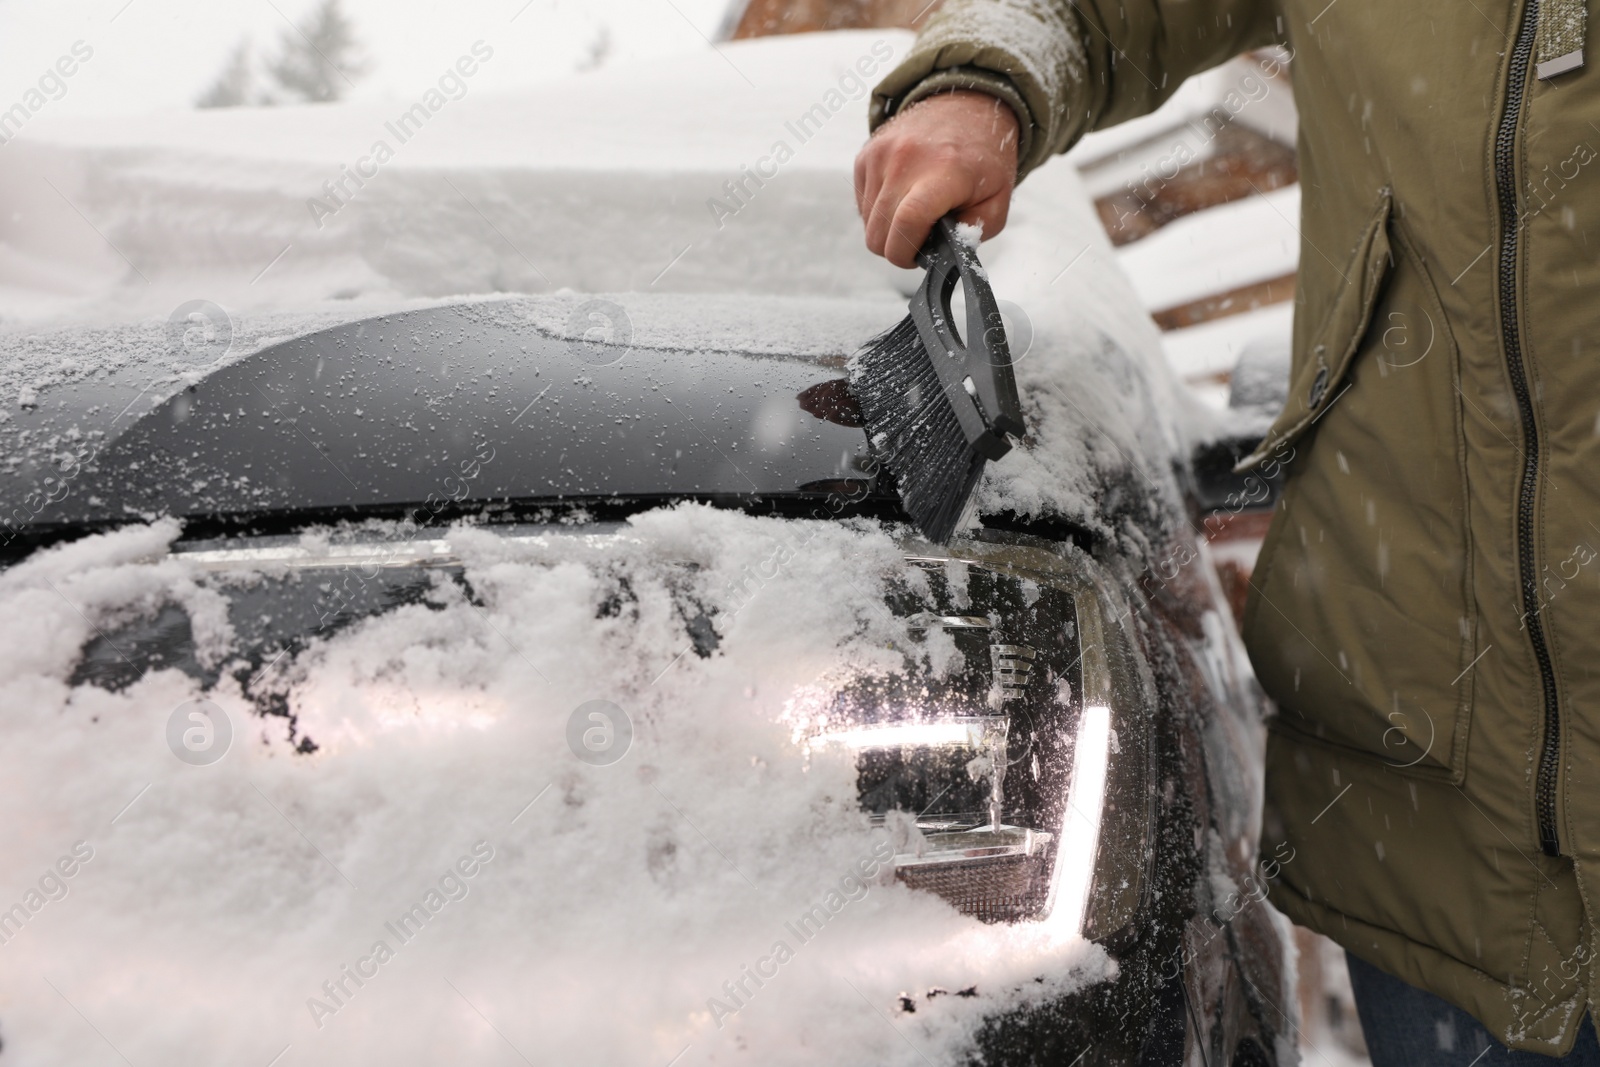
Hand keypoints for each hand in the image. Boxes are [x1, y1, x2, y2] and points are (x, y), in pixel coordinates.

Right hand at [854, 90, 1019, 267]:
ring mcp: (880, 154)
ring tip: (916, 213)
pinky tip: (903, 196)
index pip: (908, 222)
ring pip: (868, 222)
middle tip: (921, 239)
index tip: (919, 258)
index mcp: (944, 171)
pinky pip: (862, 204)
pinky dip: (880, 210)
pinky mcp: (865, 155)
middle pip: (878, 233)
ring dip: (889, 228)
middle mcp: (905, 159)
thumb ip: (970, 234)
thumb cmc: (983, 161)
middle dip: (897, 248)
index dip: (906, 253)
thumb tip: (937, 253)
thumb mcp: (996, 202)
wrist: (964, 107)